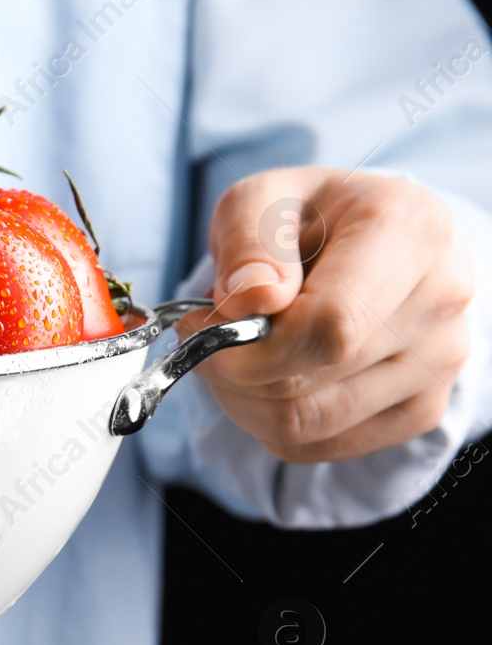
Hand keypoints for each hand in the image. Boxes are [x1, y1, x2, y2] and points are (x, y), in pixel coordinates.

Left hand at [180, 167, 473, 462]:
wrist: (369, 242)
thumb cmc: (311, 217)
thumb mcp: (263, 198)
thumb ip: (249, 239)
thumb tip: (252, 299)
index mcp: (410, 232)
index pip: (330, 325)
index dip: (249, 342)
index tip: (203, 321)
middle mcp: (440, 300)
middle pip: (308, 379)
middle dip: (231, 367)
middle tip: (207, 336)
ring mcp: (438, 363)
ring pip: (305, 423)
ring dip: (241, 398)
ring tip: (236, 353)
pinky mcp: (420, 408)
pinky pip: (315, 446)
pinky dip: (268, 423)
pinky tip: (267, 377)